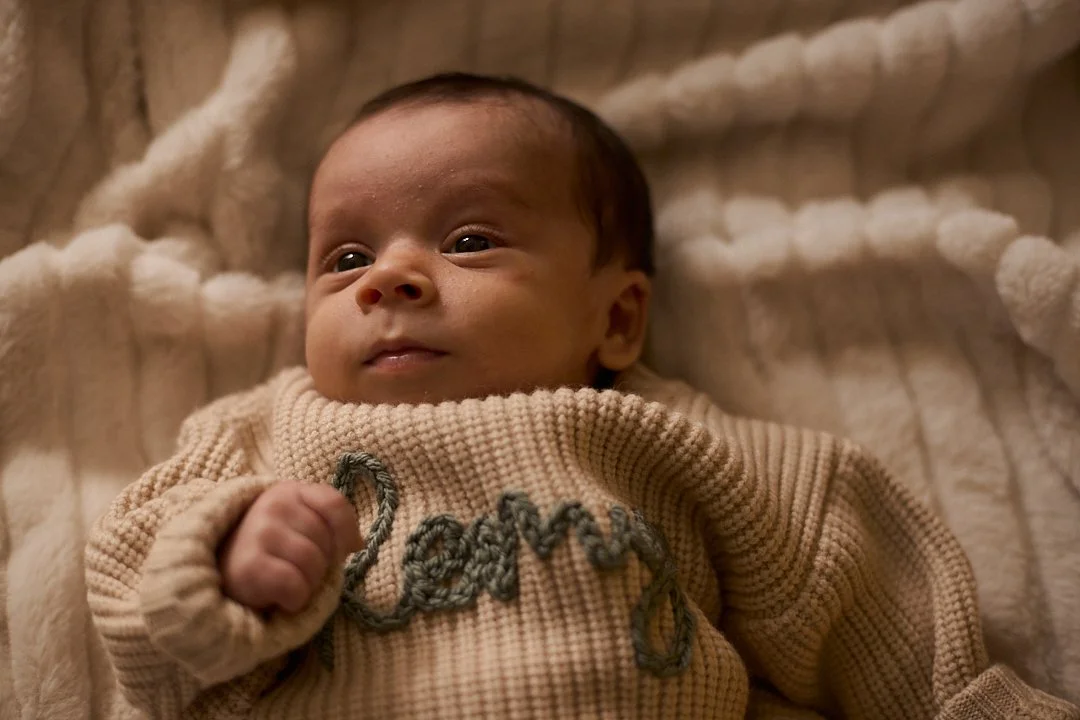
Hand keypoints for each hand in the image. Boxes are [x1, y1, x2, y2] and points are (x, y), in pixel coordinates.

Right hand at [219, 482, 362, 613]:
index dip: (347, 531)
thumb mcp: (296, 525)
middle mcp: (273, 505)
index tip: (347, 549)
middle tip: (297, 571)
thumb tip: (357, 543)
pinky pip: (296, 587)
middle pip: (327, 540)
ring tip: (288, 584)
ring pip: (314, 564)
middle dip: (322, 564)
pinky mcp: (250, 564)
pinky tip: (279, 598)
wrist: (216, 577)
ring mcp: (259, 532)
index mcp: (289, 491)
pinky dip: (295, 601)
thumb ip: (326, 524)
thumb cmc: (267, 552)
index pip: (334, 503)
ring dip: (309, 585)